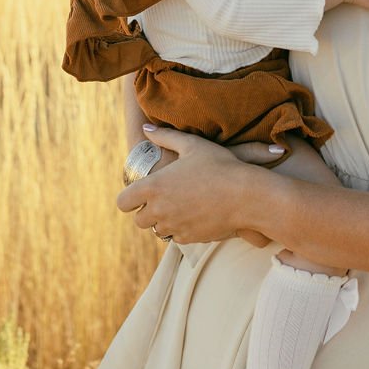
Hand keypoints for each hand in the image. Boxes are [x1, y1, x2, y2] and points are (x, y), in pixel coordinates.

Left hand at [117, 125, 270, 246]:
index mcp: (154, 187)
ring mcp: (174, 226)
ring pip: (157, 230)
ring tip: (180, 206)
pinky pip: (176, 237)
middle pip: (139, 220)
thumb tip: (145, 129)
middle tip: (164, 199)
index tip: (139, 193)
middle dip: (147, 211)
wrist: (246, 195)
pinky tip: (195, 214)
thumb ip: (165, 136)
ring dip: (164, 221)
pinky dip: (181, 229)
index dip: (129, 198)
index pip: (123, 202)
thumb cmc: (220, 165)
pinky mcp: (189, 239)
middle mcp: (159, 210)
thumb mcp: (192, 145)